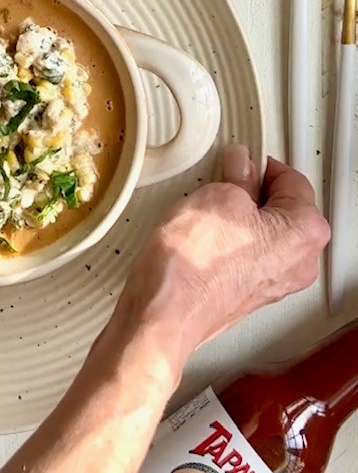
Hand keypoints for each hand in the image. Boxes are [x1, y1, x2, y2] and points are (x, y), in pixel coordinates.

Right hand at [120, 145, 329, 358]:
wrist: (166, 312)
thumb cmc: (195, 264)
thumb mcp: (219, 194)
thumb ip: (239, 175)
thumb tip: (241, 165)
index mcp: (306, 232)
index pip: (293, 179)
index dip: (261, 165)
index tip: (239, 160)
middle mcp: (300, 262)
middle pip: (282, 208)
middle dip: (253, 192)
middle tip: (222, 182)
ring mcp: (276, 282)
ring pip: (264, 231)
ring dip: (238, 216)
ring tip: (208, 211)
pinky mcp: (250, 293)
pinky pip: (247, 253)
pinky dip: (229, 240)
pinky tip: (204, 236)